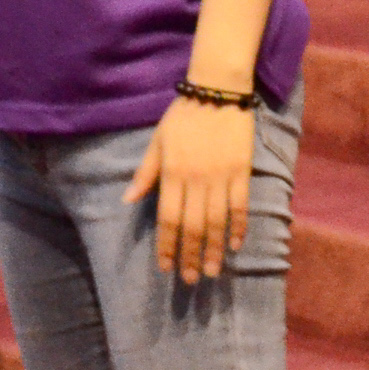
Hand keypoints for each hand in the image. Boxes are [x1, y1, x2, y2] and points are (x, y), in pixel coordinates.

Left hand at [123, 97, 255, 285]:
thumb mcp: (157, 142)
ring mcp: (220, 176)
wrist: (218, 90)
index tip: (167, 267)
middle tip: (191, 279)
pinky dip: (238, 226)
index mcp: (171, 174)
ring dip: (213, 249)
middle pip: (193, 226)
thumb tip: (127, 201)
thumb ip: (145, 173)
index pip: (168, 219)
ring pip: (216, 221)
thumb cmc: (183, 116)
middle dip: (190, 256)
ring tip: (212, 271)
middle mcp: (195, 180)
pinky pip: (240, 204)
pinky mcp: (241, 170)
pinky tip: (235, 244)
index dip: (167, 246)